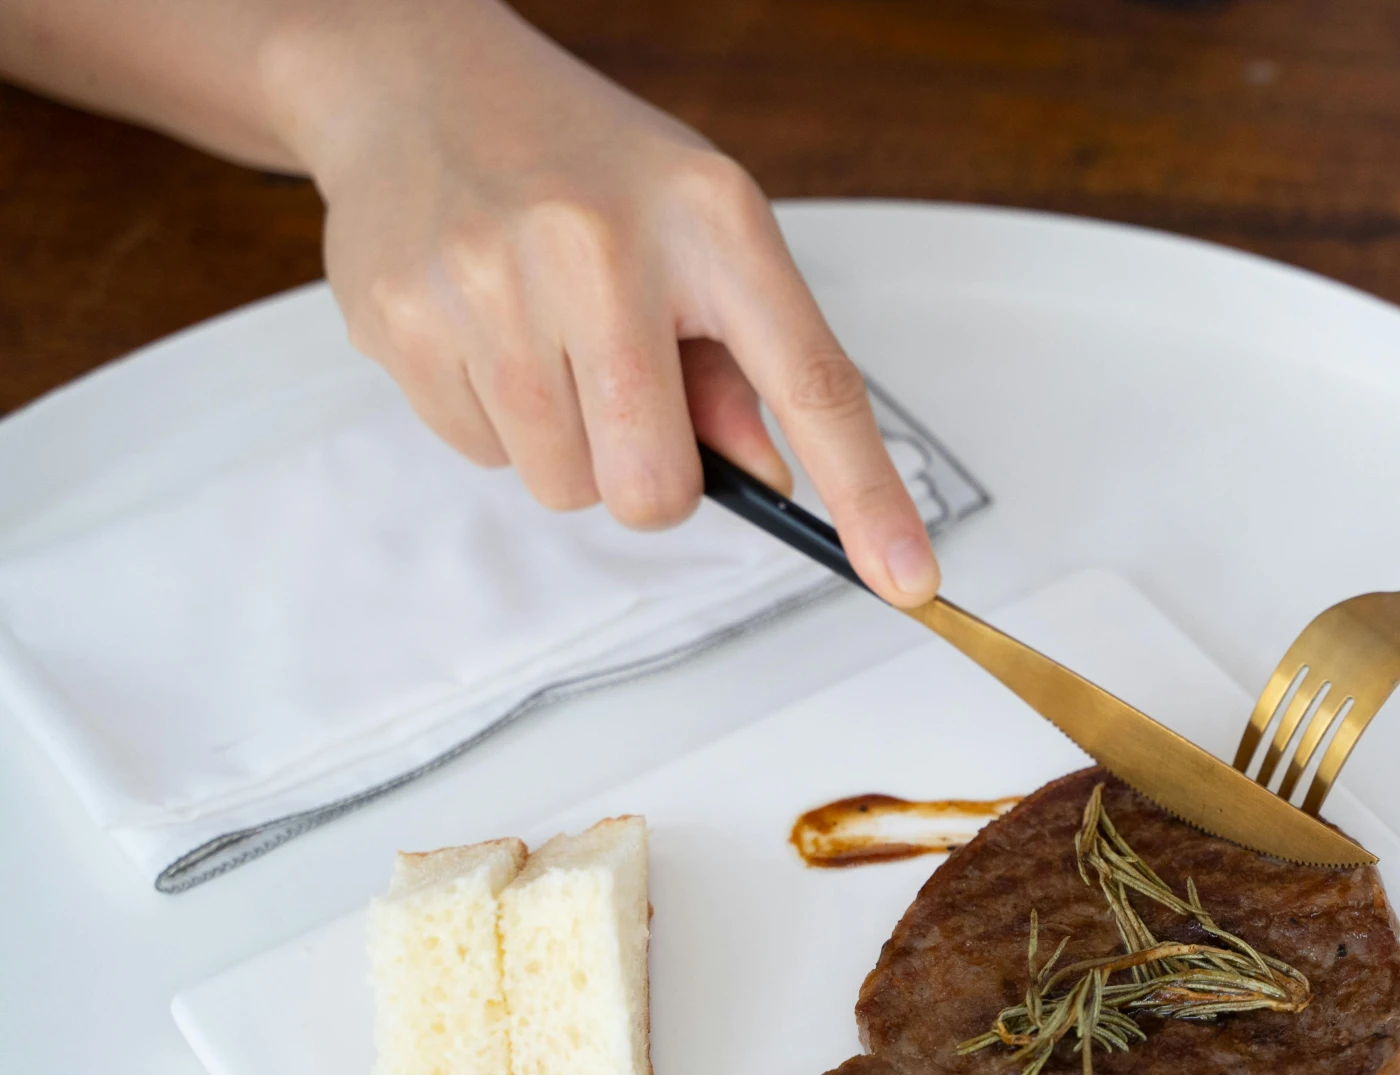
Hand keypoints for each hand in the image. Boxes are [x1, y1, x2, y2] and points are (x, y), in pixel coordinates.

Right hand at [278, 2, 937, 602]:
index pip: (812, 385)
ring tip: (549, 341)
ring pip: (563, 485)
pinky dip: (495, 420)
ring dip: (569, 445)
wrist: (419, 80)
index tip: (909, 581)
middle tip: (632, 397)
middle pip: (656, 485)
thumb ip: (746, 364)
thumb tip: (774, 484)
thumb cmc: (588, 168)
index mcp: (711, 221)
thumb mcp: (700, 230)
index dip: (866, 499)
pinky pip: (481, 455)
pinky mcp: (402, 318)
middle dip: (653, 477)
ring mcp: (490, 282)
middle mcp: (600, 247)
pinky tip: (488, 329)